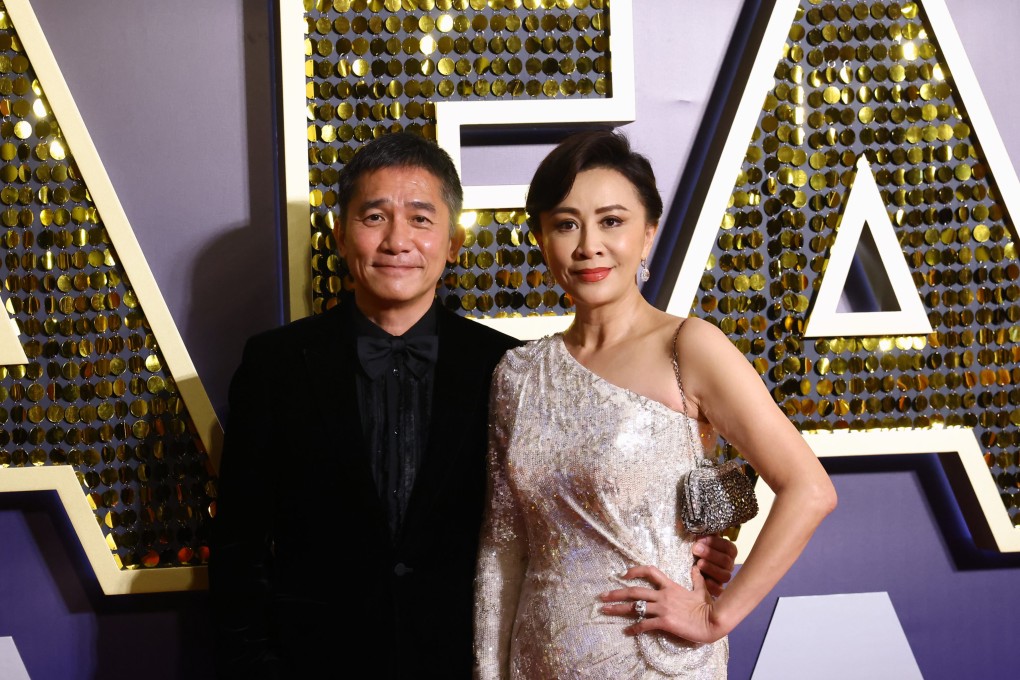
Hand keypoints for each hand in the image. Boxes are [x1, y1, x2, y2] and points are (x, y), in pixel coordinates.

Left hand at [599, 565, 725, 643]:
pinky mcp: (665, 622)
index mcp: (670, 586)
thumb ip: (696, 579)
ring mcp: (663, 608)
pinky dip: (634, 628)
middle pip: (635, 591)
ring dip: (618, 609)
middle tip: (602, 596)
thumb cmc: (708, 607)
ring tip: (605, 610)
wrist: (713, 621)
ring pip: (636, 607)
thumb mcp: (701, 590)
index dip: (635, 570)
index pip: (650, 572)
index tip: (623, 574)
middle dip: (616, 593)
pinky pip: (645, 624)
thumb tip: (696, 568)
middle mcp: (663, 595)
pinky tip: (627, 631)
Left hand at [693, 535, 736, 597]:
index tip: (700, 538)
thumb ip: (695, 531)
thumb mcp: (696, 540)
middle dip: (710, 554)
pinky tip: (702, 580)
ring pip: (725, 576)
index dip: (715, 543)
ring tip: (698, 564)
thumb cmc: (695, 552)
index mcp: (727, 552)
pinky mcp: (718, 590)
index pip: (728, 547)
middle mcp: (728, 565)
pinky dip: (712, 586)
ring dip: (711, 569)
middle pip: (726, 561)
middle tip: (695, 549)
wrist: (688, 569)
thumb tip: (680, 522)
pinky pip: (720, 591)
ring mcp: (724, 578)